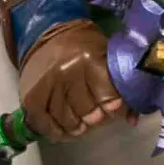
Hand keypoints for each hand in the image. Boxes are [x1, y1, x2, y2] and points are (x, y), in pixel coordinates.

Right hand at [20, 21, 126, 141]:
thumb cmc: (84, 47)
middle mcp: (66, 72)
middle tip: (94, 115)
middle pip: (87, 113)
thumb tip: (132, 120)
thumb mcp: (107, 56)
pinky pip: (44, 124)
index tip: (111, 108)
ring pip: (67, 121)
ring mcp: (46, 85)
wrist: (48, 33)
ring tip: (80, 124)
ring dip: (76, 127)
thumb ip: (122, 86)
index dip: (113, 108)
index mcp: (89, 60)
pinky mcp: (31, 96)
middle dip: (94, 118)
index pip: (108, 98)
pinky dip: (55, 131)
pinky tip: (62, 130)